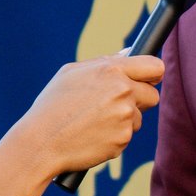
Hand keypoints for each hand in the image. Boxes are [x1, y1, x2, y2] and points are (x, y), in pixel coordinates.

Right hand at [25, 52, 165, 177]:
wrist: (41, 142)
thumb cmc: (53, 106)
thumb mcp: (71, 74)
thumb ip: (104, 62)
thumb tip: (129, 54)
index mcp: (111, 70)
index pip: (154, 66)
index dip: (153, 74)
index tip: (149, 80)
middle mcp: (122, 91)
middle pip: (152, 95)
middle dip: (140, 100)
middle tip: (117, 105)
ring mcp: (124, 116)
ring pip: (138, 118)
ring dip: (124, 120)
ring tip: (95, 122)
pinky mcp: (122, 139)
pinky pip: (127, 135)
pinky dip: (114, 137)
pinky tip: (93, 135)